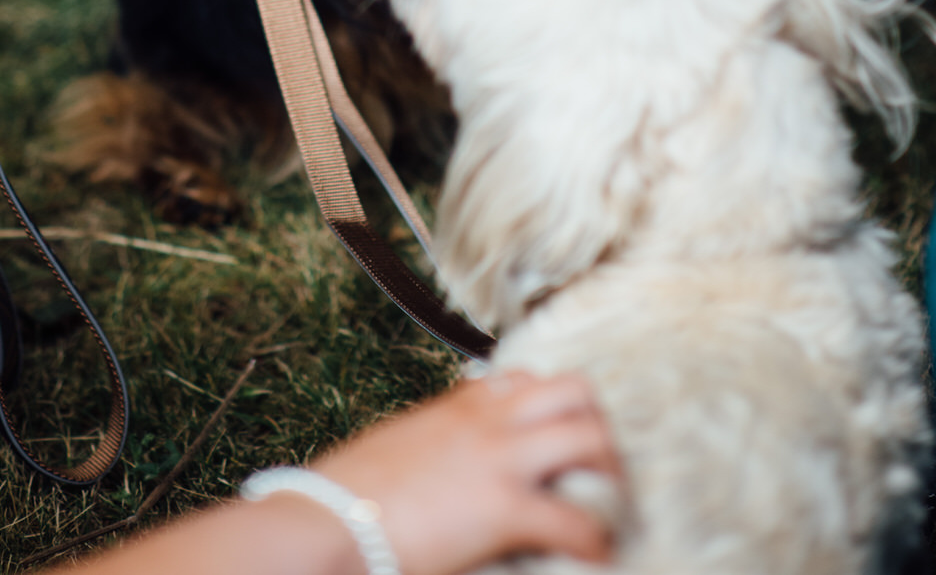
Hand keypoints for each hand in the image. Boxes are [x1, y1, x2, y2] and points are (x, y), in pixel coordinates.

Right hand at [313, 371, 620, 574]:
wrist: (324, 522)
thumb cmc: (346, 497)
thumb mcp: (396, 450)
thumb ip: (430, 447)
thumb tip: (438, 473)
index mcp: (458, 406)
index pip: (525, 380)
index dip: (553, 408)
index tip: (560, 439)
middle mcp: (487, 420)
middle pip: (574, 393)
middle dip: (599, 428)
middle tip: (603, 472)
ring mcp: (499, 459)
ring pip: (589, 437)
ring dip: (610, 473)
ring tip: (611, 508)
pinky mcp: (504, 508)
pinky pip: (574, 519)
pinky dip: (594, 539)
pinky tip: (596, 555)